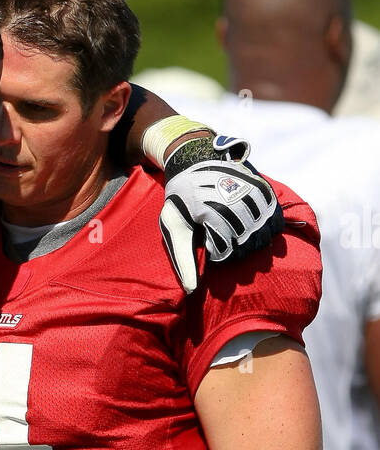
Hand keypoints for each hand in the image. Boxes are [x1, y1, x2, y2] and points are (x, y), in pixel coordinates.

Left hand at [160, 142, 283, 294]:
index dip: (217, 256)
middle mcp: (235, 203)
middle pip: (245, 247)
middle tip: (223, 244)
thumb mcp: (174, 226)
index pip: (224, 253)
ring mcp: (252, 195)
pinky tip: (254, 231)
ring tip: (237, 238)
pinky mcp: (263, 190)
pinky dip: (269, 231)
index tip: (209, 248)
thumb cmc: (181, 198)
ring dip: (251, 244)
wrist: (195, 159)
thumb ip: (183, 259)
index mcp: (210, 212)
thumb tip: (191, 290)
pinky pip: (276, 222)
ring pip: (262, 237)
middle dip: (234, 253)